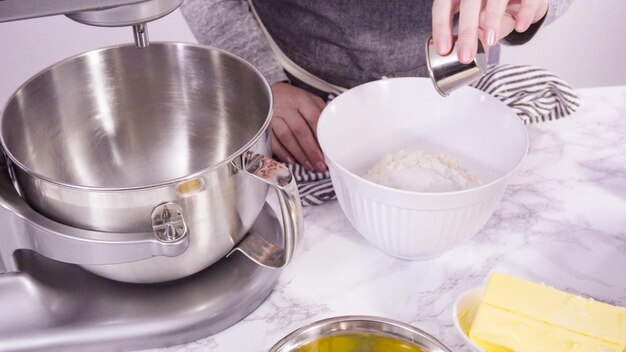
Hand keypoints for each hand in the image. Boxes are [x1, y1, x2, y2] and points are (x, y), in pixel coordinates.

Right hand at [270, 82, 326, 171]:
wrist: (265, 93)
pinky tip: (291, 161)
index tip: (327, 151)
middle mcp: (287, 107)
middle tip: (319, 164)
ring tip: (308, 165)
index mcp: (301, 100)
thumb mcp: (307, 99)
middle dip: (311, 150)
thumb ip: (319, 112)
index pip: (313, 118)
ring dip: (298, 154)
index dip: (320, 137)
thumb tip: (332, 132)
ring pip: (286, 137)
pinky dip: (282, 152)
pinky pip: (272, 141)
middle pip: (300, 130)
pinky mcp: (264, 125)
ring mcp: (273, 115)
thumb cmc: (290, 98)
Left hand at [432, 0, 548, 62]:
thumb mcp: (479, 19)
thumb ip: (474, 35)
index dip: (441, 27)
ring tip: (490, 41)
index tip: (443, 50)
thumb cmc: (492, 7)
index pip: (443, 5)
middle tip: (465, 56)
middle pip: (468, 4)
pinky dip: (525, 12)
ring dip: (492, 20)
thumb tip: (468, 56)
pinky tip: (520, 26)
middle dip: (466, 32)